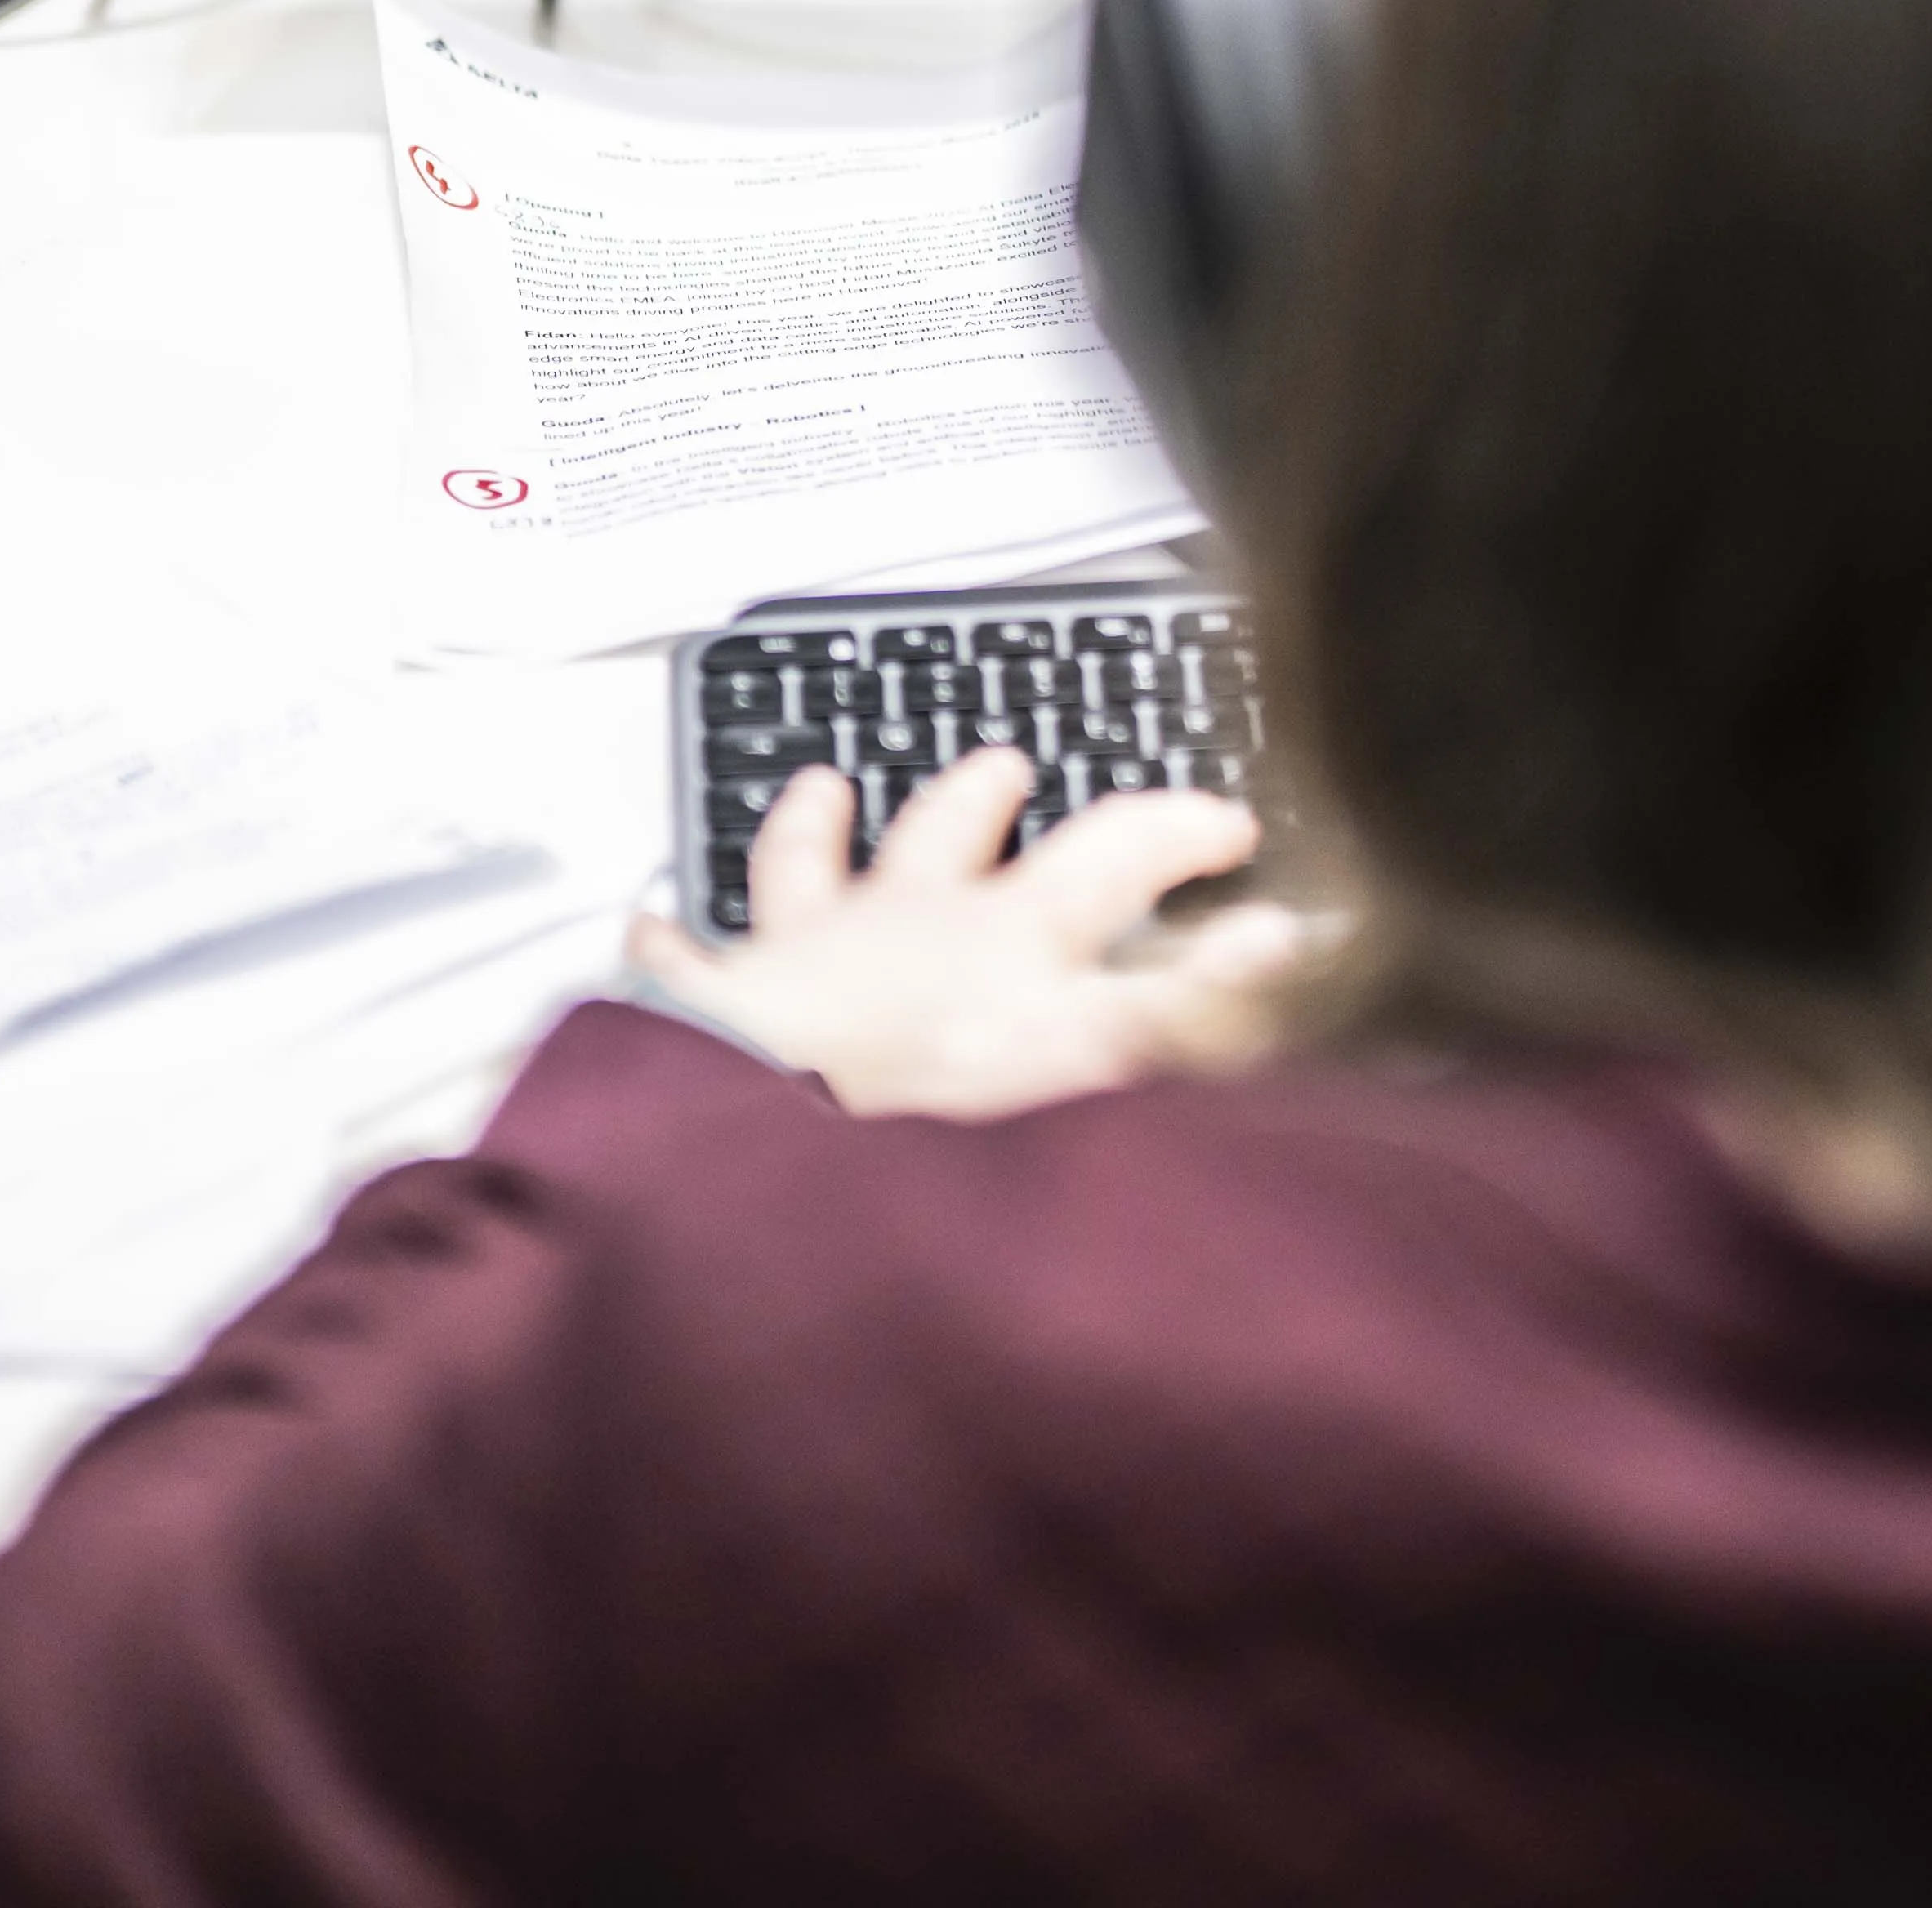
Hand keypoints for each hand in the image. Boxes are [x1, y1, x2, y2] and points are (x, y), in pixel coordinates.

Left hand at [627, 751, 1311, 1118]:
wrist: (759, 1167)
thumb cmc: (924, 1129)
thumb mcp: (1097, 1067)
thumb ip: (1196, 1012)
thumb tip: (1291, 944)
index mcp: (1011, 942)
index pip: (1118, 857)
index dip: (1180, 831)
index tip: (1227, 825)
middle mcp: (907, 929)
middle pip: (953, 836)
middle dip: (984, 795)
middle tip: (1004, 763)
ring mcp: (804, 963)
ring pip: (811, 867)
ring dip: (818, 826)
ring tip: (820, 787)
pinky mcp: (715, 1012)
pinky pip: (678, 967)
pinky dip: (660, 943)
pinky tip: (640, 920)